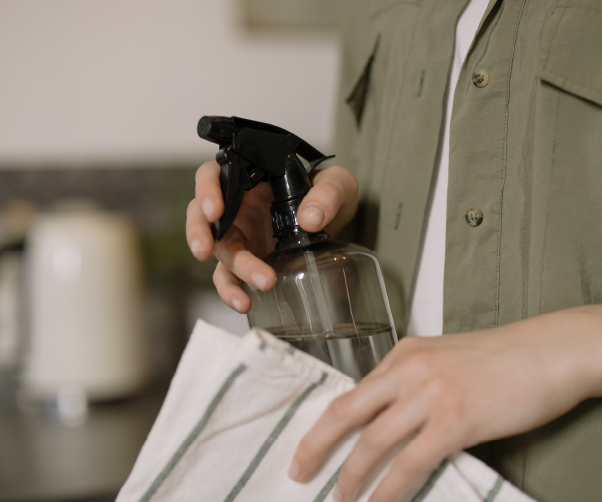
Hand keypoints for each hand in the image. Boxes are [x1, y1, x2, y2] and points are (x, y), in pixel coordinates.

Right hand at [185, 161, 358, 313]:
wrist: (338, 222)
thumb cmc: (329, 194)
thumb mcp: (337, 184)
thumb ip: (328, 193)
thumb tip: (310, 219)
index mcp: (250, 177)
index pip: (214, 175)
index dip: (207, 190)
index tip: (215, 210)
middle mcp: (238, 204)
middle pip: (203, 215)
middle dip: (200, 232)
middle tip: (206, 249)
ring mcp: (240, 234)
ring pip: (219, 250)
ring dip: (230, 270)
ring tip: (248, 289)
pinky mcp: (246, 260)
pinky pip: (229, 277)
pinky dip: (232, 291)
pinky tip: (245, 303)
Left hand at [288, 306, 601, 501]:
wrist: (546, 351)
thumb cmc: (500, 357)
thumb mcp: (444, 358)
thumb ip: (413, 381)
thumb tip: (389, 414)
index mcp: (403, 354)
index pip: (355, 392)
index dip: (328, 422)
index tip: (312, 443)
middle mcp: (408, 370)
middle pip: (348, 411)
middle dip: (317, 444)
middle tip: (299, 470)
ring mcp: (430, 394)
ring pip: (373, 441)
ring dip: (351, 475)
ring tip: (339, 498)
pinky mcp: (455, 420)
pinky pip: (410, 462)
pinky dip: (389, 489)